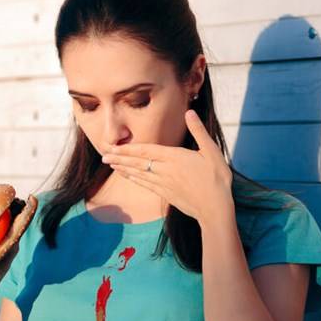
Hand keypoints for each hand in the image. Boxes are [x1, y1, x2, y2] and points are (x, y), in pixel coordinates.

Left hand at [100, 109, 233, 223]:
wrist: (215, 208)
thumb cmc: (217, 179)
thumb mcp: (212, 151)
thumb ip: (198, 131)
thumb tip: (190, 112)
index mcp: (175, 157)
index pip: (146, 151)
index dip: (128, 149)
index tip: (113, 146)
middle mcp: (165, 170)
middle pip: (138, 162)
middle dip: (119, 158)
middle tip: (103, 154)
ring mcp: (164, 183)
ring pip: (139, 174)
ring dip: (123, 168)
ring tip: (110, 164)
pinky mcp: (166, 194)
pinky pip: (145, 185)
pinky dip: (134, 179)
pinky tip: (127, 176)